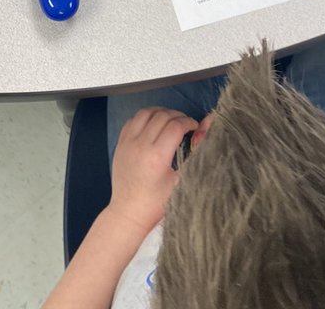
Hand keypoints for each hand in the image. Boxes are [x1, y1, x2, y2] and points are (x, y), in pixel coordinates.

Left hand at [108, 108, 198, 236]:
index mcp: (157, 156)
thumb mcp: (180, 182)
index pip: (176, 126)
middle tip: (185, 123)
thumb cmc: (156, 203)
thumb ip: (191, 158)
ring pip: (146, 113)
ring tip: (170, 119)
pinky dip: (145, 117)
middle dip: (177, 115)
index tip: (194, 126)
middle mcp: (141, 145)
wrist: (129, 212)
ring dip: (160, 112)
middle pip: (162, 116)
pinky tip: (153, 124)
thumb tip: (203, 136)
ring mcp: (128, 143)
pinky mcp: (120, 144)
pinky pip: (133, 120)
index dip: (188, 122)